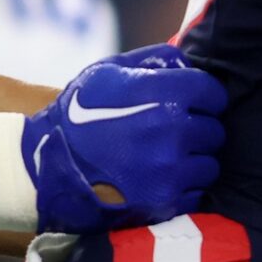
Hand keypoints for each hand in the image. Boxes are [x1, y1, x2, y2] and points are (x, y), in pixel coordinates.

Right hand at [20, 45, 225, 232]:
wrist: (47, 164)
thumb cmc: (79, 113)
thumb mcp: (109, 70)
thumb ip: (154, 60)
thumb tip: (187, 64)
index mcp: (164, 96)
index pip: (213, 92)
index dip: (204, 95)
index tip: (193, 102)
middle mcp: (173, 133)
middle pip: (214, 130)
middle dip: (198, 128)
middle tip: (174, 132)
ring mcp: (170, 171)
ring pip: (209, 164)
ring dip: (194, 160)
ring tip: (168, 158)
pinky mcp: (165, 202)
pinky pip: (196, 194)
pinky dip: (184, 188)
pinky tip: (161, 180)